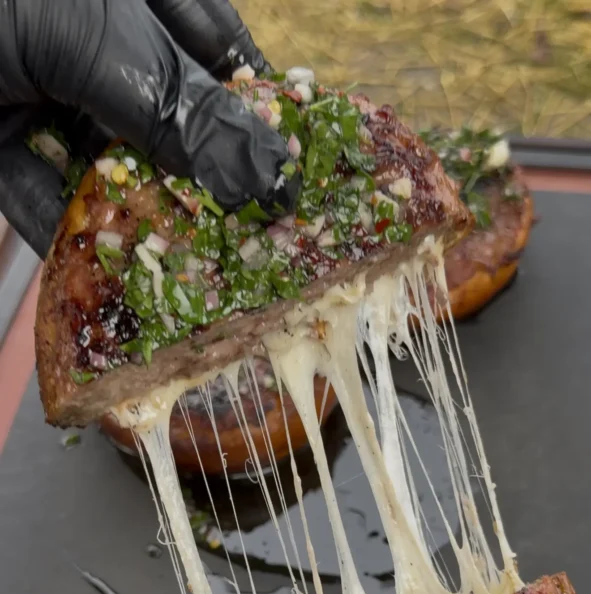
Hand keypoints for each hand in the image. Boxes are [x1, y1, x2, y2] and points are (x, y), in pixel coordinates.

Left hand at [0, 0, 298, 256]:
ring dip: (137, 219)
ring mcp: (41, 90)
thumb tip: (268, 174)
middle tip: (245, 234)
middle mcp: (93, 41)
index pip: (215, 46)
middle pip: (167, 120)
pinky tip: (103, 273)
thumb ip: (179, 108)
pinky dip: (67, 237)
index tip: (287, 166)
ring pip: (105, 165)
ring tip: (183, 271)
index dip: (254, 106)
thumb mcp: (97, 40)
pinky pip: (40, 195)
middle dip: (199, 180)